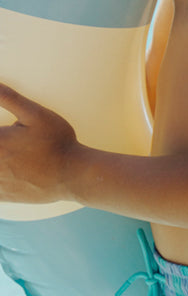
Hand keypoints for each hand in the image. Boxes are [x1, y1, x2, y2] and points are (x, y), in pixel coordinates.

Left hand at [0, 84, 78, 203]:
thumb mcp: (36, 114)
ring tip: (16, 154)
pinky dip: (1, 177)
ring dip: (1, 161)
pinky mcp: (2, 197)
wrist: (72, 175)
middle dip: (1, 143)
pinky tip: (10, 171)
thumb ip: (9, 98)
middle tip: (15, 142)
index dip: (0, 133)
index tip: (5, 131)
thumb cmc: (56, 141)